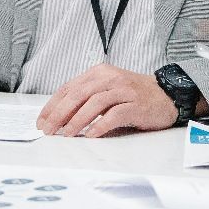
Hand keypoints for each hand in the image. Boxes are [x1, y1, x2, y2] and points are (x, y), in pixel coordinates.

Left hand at [36, 62, 175, 137]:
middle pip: (78, 94)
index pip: (69, 88)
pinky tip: (91, 135)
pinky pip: (114, 114)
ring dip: (77, 120)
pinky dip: (100, 125)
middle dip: (59, 114)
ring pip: (94, 103)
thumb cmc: (134, 95)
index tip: (42, 120)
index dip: (53, 105)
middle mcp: (109, 78)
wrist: (166, 95)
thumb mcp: (107, 89)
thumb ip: (87, 98)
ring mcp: (123, 90)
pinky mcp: (135, 104)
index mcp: (99, 73)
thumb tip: (61, 117)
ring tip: (66, 134)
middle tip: (48, 129)